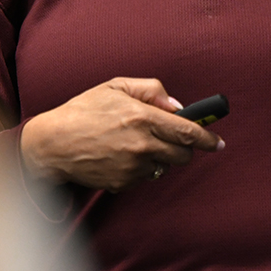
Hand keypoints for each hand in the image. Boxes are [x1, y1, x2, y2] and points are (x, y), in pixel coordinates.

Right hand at [20, 77, 223, 191]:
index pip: (188, 133)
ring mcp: (132, 167)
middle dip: (184, 149)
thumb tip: (177, 106)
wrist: (51, 143)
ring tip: (137, 143)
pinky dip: (141, 168)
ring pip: (164, 167)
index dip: (208, 139)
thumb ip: (152, 91)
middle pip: (182, 156)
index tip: (218, 143)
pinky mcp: (122, 183)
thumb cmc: (83, 110)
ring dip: (161, 157)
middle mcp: (141, 145)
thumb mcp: (117, 86)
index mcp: (143, 117)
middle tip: (174, 139)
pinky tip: (123, 155)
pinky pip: (144, 177)